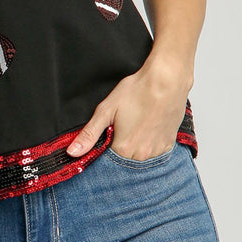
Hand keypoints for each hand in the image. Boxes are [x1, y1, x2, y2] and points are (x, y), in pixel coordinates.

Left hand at [66, 59, 188, 161]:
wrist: (166, 80)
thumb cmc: (137, 91)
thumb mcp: (106, 110)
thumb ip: (89, 134)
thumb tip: (72, 152)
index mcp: (123, 149)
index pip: (107, 160)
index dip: (105, 147)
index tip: (108, 134)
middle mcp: (142, 155)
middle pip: (124, 159)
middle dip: (120, 146)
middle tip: (124, 124)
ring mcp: (157, 151)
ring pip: (140, 157)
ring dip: (135, 147)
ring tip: (136, 125)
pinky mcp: (169, 144)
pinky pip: (155, 152)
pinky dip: (149, 144)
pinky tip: (148, 128)